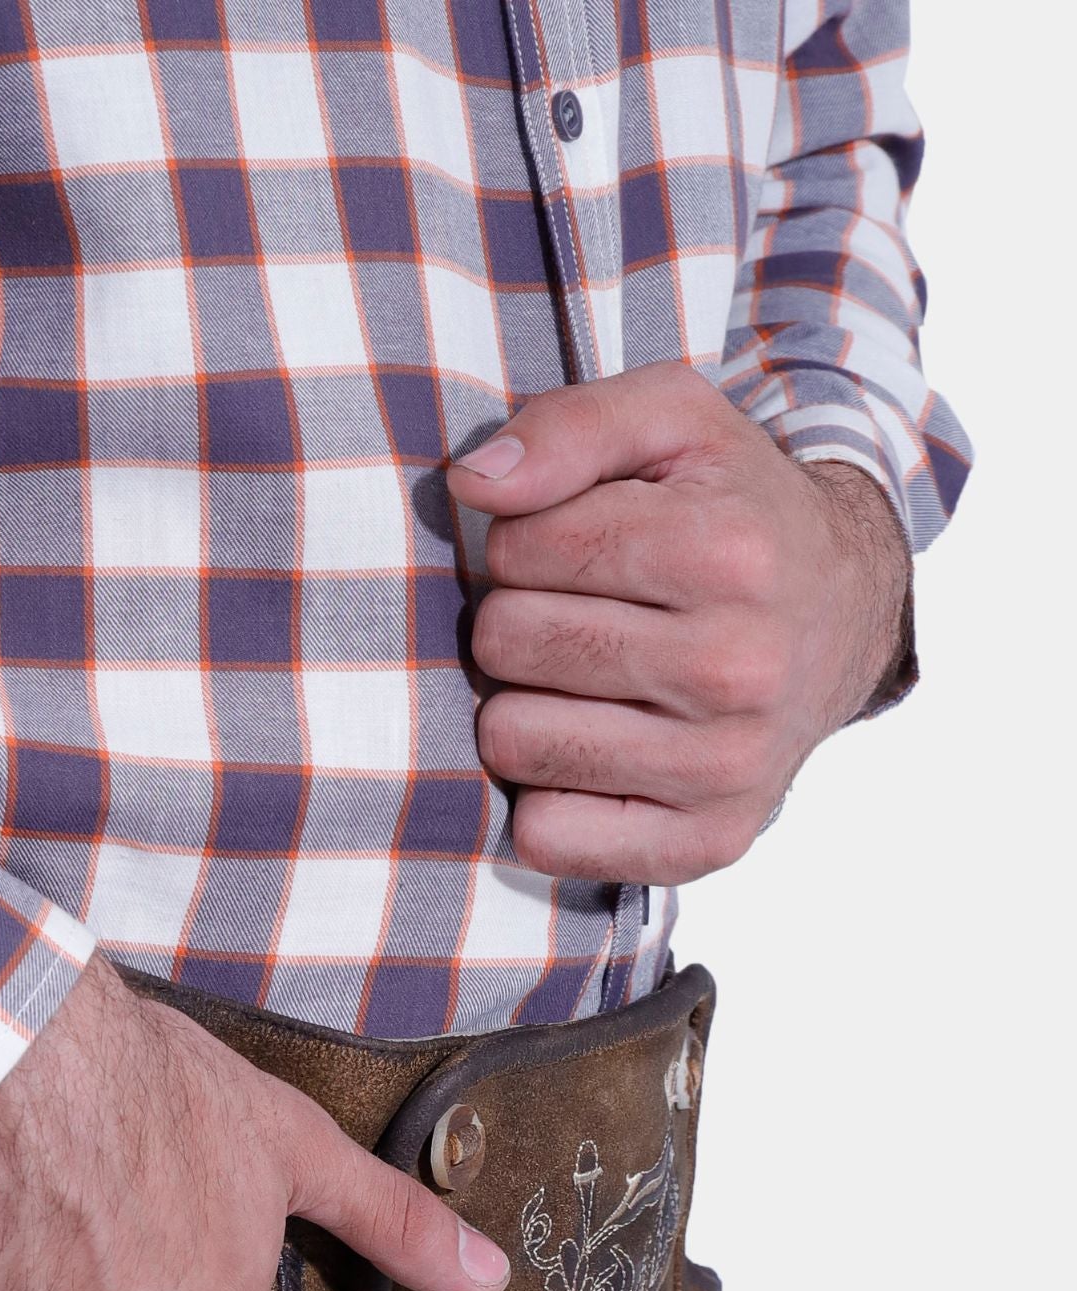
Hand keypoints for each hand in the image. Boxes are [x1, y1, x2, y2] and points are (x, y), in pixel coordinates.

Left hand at [448, 363, 911, 884]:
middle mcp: (736, 667)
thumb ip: (571, 425)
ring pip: (512, 740)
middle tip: (576, 616)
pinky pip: (546, 836)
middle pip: (508, 643)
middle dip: (518, 619)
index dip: (524, 540)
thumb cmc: (736, 512)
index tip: (574, 547)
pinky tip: (590, 753)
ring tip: (581, 683)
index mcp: (726, 553)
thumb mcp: (673, 423)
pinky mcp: (708, 840)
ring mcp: (724, 767)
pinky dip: (545, 797)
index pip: (524, 547)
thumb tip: (472, 485)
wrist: (846, 616)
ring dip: (522, 706)